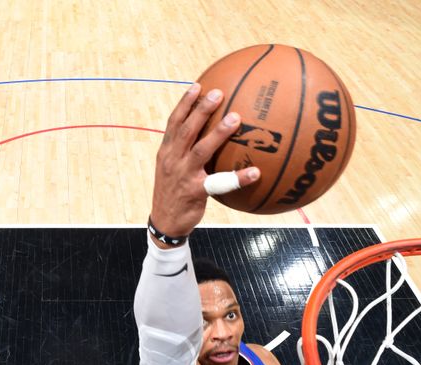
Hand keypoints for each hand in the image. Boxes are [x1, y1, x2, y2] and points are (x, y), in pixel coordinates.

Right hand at [150, 83, 259, 240]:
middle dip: (200, 109)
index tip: (198, 85)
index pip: (174, 122)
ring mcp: (183, 175)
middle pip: (186, 129)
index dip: (184, 103)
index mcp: (167, 152)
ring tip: (236, 118)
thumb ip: (184, 151)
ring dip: (218, 133)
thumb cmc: (174, 192)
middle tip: (218, 92)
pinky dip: (238, 177)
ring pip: (201, 150)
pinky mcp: (195, 191)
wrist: (165, 222)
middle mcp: (172, 160)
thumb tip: (208, 134)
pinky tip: (254, 172)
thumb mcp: (172, 169)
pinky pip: (219, 183)